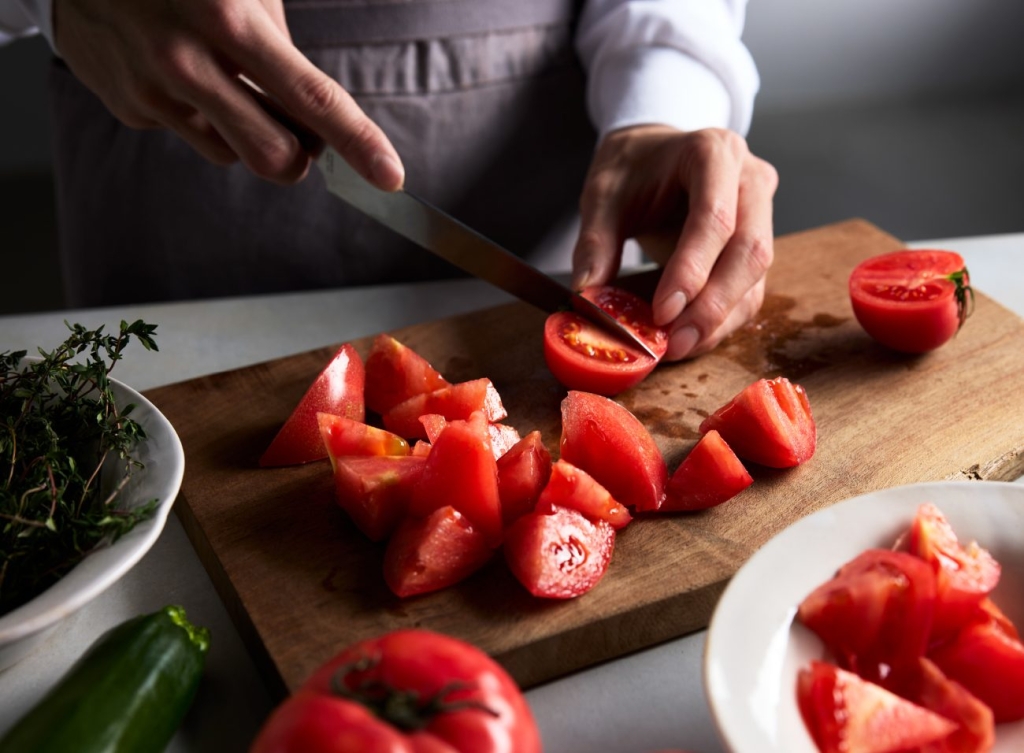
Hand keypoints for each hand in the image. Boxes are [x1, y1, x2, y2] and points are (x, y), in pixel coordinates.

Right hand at [53, 0, 403, 188]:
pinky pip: (188, 134)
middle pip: (273, 157)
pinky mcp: (128, 107)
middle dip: (298, 160)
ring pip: (230, 154)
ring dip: (246, 133)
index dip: (357, 142)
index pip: (312, 98)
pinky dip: (200, 116)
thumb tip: (305, 106)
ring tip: (226, 82)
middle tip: (300, 137)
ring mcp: (153, 90)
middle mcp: (189, 62)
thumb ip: (278, 41)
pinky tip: (179, 74)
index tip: (389, 175)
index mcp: (230, 20)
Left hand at [571, 125, 777, 360]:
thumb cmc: (632, 168)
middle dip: (712, 305)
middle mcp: (749, 181)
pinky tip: (689, 339)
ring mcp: (761, 213)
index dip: (692, 269)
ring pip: (756, 277)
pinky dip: (721, 321)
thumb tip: (588, 294)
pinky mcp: (756, 245)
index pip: (715, 217)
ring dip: (719, 321)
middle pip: (750, 251)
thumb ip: (595, 242)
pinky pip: (750, 290)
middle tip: (674, 343)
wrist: (653, 154)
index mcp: (713, 153)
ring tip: (677, 348)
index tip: (662, 312)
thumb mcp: (603, 195)